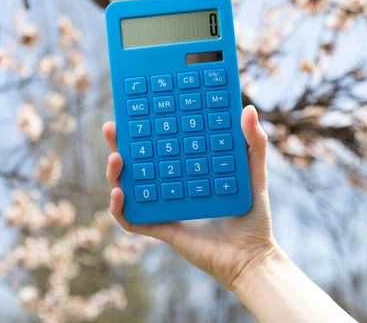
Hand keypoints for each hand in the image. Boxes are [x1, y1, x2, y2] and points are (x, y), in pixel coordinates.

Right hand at [102, 105, 276, 290]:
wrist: (252, 257)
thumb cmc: (254, 218)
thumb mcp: (254, 174)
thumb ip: (254, 144)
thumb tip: (248, 109)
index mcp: (186, 173)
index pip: (159, 148)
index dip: (144, 131)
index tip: (136, 111)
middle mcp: (170, 189)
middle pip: (136, 165)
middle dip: (119, 146)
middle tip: (112, 128)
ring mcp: (163, 209)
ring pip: (128, 189)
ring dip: (114, 174)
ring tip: (116, 158)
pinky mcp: (160, 230)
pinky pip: (131, 220)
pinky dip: (119, 209)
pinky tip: (120, 193)